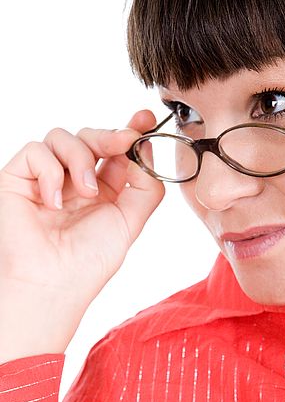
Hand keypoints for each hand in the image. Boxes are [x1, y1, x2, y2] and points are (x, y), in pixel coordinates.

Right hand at [0, 110, 163, 354]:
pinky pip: (36, 151)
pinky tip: (54, 202)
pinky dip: (50, 172)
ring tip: (86, 193)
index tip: (145, 119)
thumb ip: (145, 187)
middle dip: (111, 135)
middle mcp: (75, 182)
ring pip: (64, 137)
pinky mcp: (19, 178)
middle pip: (93, 138)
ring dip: (81, 159)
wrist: (52, 283)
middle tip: (124, 141)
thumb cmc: (88, 261)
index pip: (116, 153)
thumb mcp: (130, 222)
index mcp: (105, 192)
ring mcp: (47, 179)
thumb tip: (148, 151)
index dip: (131, 132)